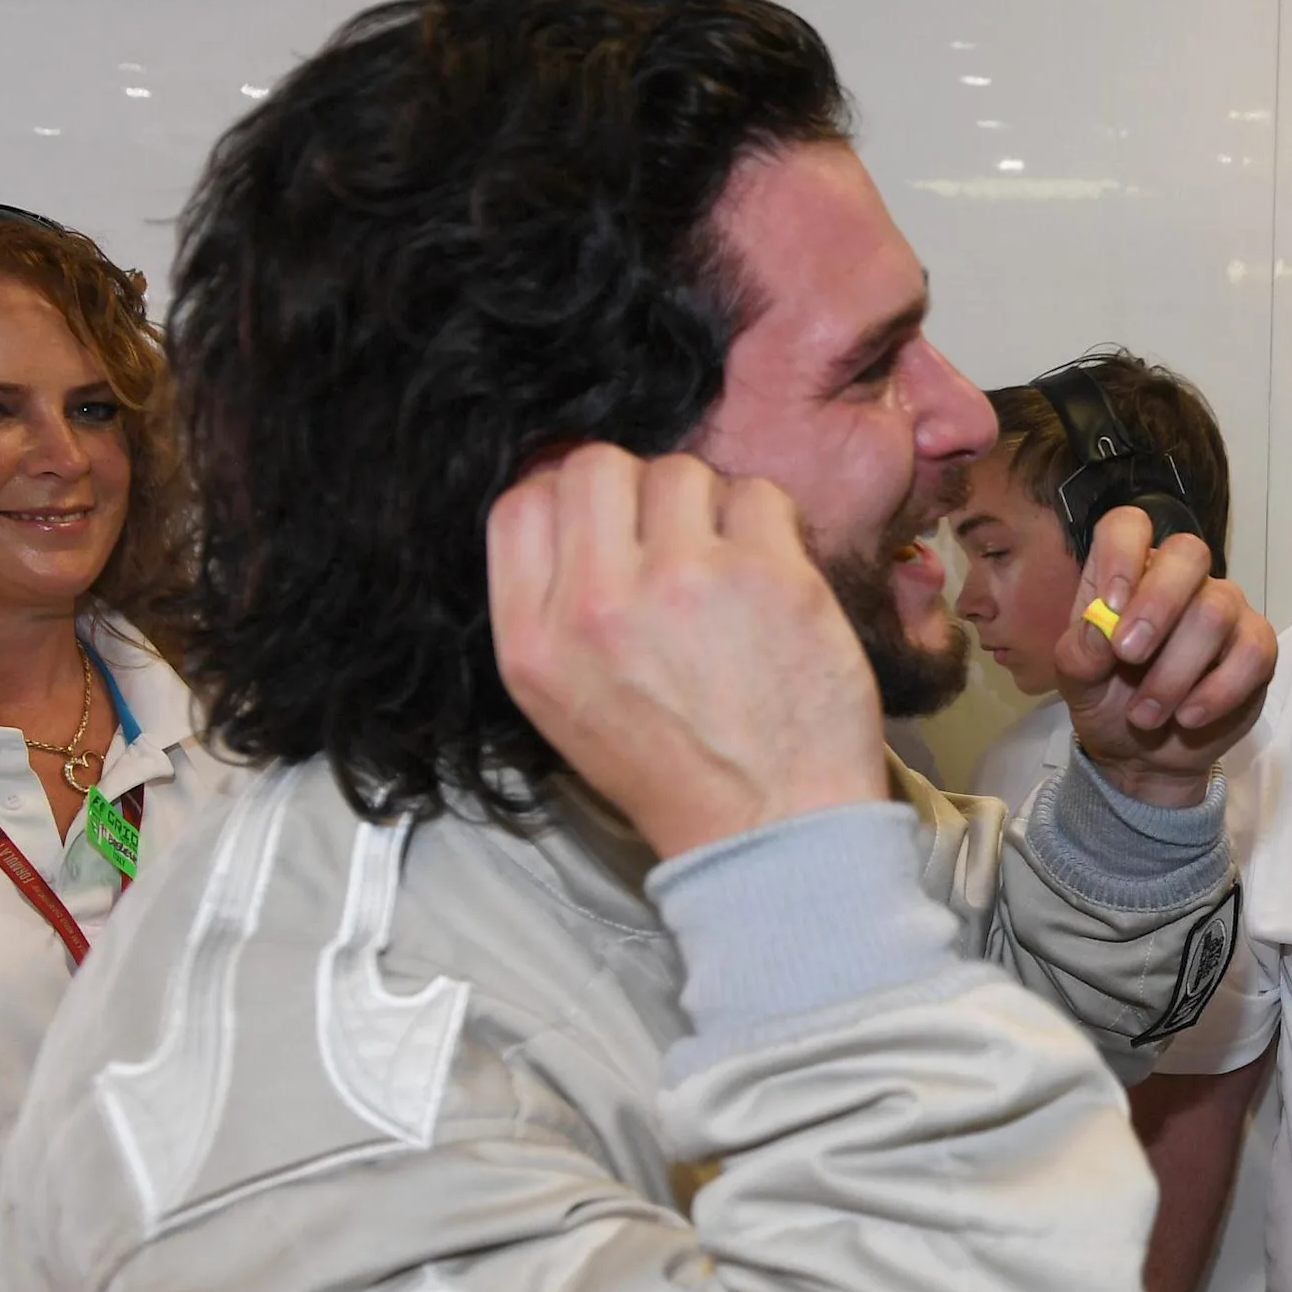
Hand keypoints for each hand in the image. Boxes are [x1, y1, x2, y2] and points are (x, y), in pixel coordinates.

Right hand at [487, 444, 887, 858]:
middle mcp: (597, 602)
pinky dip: (770, 526)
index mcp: (533, 641)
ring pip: (681, 472)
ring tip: (726, 569)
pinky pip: (759, 495)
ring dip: (706, 508)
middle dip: (635, 489)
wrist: (769, 825)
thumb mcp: (561, 704)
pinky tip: (772, 580)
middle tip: (670, 537)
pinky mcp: (768, 575)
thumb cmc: (673, 769)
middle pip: (596, 466)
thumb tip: (567, 507)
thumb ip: (549, 606)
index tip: (606, 521)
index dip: (565, 495)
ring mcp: (685, 580)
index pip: (519, 503)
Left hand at [1056, 506, 1275, 807]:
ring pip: (1216, 611)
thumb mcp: (1078, 681)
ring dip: (1174, 671)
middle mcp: (1181, 580)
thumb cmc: (1106, 700)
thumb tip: (1104, 629)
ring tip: (1145, 715)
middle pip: (1189, 552)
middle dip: (1157, 604)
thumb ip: (1082, 651)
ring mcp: (1226, 609)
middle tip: (1128, 656)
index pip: (1129, 526)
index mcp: (1128, 572)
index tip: (1109, 607)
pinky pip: (1253, 653)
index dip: (1122, 554)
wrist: (1142, 755)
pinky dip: (1216, 692)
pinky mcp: (1256, 649)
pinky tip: (1187, 717)